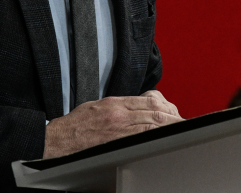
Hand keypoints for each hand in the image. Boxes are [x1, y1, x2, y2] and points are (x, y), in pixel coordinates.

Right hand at [43, 90, 182, 157]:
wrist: (57, 139)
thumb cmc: (74, 126)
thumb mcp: (97, 107)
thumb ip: (117, 106)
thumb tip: (135, 109)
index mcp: (115, 103)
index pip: (148, 99)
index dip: (165, 105)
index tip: (174, 111)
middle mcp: (118, 112)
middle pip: (154, 110)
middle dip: (172, 116)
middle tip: (183, 122)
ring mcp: (117, 127)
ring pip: (150, 122)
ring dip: (169, 125)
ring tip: (180, 129)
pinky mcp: (114, 141)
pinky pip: (140, 136)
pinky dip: (155, 136)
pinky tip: (164, 138)